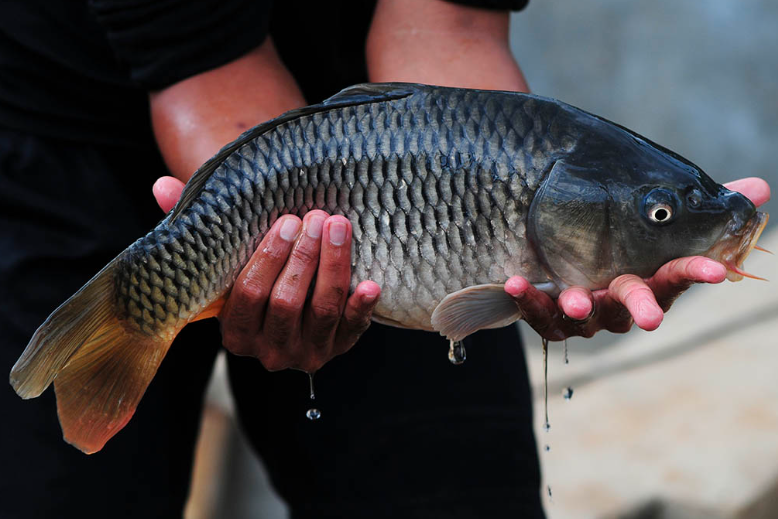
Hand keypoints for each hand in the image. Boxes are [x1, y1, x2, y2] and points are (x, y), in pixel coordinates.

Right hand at [153, 176, 380, 371]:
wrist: (291, 313)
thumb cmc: (253, 277)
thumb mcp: (223, 261)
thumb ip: (194, 225)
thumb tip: (162, 185)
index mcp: (235, 332)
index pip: (249, 294)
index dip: (269, 257)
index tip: (287, 221)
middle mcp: (269, 351)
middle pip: (286, 303)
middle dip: (303, 257)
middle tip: (317, 218)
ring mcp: (306, 353)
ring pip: (321, 311)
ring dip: (333, 267)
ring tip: (340, 227)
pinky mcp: (338, 348)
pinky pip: (353, 331)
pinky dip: (361, 308)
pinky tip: (370, 284)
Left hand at [504, 177, 770, 340]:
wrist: (552, 238)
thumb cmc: (613, 232)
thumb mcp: (652, 210)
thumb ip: (700, 202)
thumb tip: (761, 189)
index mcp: (648, 277)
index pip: (678, 277)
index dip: (696, 273)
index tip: (717, 270)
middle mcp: (619, 301)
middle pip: (634, 308)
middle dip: (642, 309)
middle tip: (650, 319)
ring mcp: (584, 312)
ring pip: (585, 320)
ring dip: (581, 308)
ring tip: (576, 300)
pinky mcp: (549, 314)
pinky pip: (540, 316)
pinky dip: (529, 301)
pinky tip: (517, 281)